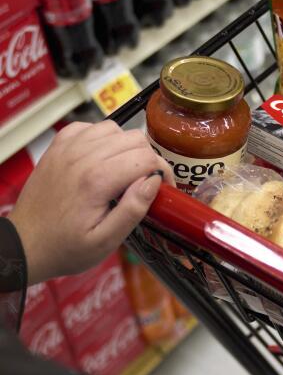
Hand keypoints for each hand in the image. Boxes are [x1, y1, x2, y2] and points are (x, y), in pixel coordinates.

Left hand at [9, 121, 173, 283]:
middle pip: (134, 139)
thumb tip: (153, 182)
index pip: (146, 158)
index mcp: (96, 181)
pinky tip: (103, 158)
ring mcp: (67, 149)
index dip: (163, 171)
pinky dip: (103, 138)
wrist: (26, 244)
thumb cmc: (67, 247)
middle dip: (148, 158)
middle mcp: (82, 157)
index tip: (164, 187)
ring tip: (126, 170)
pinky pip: (90, 127)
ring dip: (127, 147)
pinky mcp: (58, 147)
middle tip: (147, 181)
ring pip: (114, 129)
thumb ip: (133, 209)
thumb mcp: (106, 241)